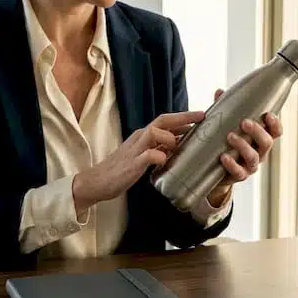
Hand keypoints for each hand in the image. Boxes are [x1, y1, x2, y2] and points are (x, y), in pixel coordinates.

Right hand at [72, 110, 204, 211]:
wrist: (96, 181)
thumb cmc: (121, 170)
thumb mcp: (143, 155)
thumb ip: (158, 149)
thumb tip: (177, 147)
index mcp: (143, 136)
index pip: (165, 121)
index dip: (183, 117)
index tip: (200, 116)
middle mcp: (139, 138)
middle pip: (162, 120)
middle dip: (183, 117)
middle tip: (201, 116)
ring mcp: (135, 150)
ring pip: (154, 133)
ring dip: (170, 137)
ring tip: (177, 146)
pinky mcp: (131, 164)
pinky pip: (148, 156)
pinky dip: (158, 156)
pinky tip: (164, 161)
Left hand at [206, 89, 282, 207]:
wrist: (215, 170)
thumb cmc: (226, 143)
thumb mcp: (227, 125)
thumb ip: (225, 110)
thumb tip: (220, 92)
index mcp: (260, 139)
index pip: (275, 132)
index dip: (275, 124)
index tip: (268, 115)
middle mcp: (259, 153)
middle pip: (267, 143)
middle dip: (257, 132)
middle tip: (244, 122)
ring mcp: (250, 166)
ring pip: (253, 158)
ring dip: (243, 146)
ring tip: (230, 136)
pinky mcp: (238, 176)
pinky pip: (239, 173)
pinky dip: (232, 165)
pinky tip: (224, 157)